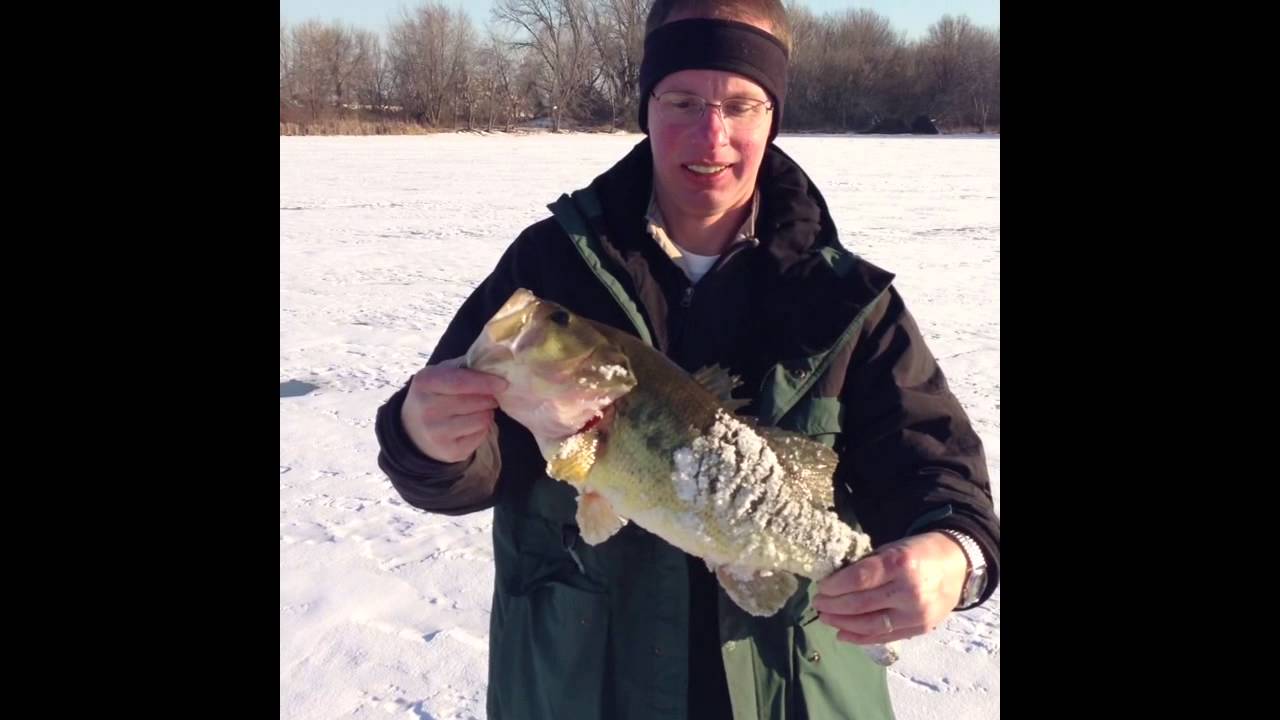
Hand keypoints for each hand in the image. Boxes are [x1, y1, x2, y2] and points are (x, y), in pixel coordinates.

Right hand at [400, 356, 507, 462]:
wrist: (413, 430)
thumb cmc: (435, 394)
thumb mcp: (441, 373)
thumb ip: (465, 366)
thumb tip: (495, 362)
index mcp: (425, 383)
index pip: (461, 382)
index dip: (485, 382)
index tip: (503, 383)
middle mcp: (427, 409)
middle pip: (475, 402)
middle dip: (489, 398)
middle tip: (488, 397)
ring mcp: (436, 433)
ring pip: (481, 419)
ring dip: (486, 413)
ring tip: (478, 410)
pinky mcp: (449, 451)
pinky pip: (481, 435)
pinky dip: (482, 428)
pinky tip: (471, 425)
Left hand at [812, 532, 968, 644]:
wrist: (957, 566)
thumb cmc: (918, 552)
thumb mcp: (892, 548)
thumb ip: (866, 565)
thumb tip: (834, 581)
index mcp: (900, 564)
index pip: (859, 579)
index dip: (835, 586)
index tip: (821, 587)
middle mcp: (909, 591)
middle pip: (861, 604)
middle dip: (833, 605)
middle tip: (818, 603)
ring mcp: (916, 613)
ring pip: (870, 625)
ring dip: (842, 623)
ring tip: (825, 617)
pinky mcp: (919, 629)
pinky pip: (885, 637)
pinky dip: (860, 637)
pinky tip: (842, 633)